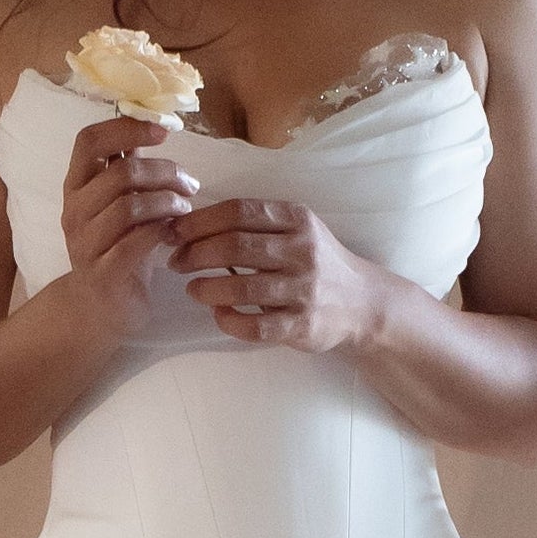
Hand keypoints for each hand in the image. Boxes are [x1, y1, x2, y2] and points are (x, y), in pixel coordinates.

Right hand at [60, 116, 199, 343]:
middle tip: (189, 185)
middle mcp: (73, 210)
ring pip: (130, 206)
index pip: (89, 141)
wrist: (99, 308)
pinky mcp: (103, 272)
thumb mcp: (119, 202)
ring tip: (186, 208)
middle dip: (165, 173)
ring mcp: (85, 242)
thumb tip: (150, 124)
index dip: (126, 129)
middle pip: (120, 174)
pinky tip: (176, 232)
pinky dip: (162, 232)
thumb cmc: (116, 247)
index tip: (163, 132)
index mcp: (76, 185)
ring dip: (168, 202)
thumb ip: (127, 168)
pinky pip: (136, 242)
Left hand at [169, 196, 381, 352]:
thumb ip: (257, 223)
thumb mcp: (296, 230)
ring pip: (241, 288)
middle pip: (235, 246)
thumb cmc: (316, 262)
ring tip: (192, 289)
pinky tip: (219, 313)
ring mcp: (303, 291)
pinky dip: (228, 320)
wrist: (361, 303)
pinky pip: (255, 326)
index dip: (200, 221)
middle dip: (196, 253)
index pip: (239, 211)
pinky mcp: (302, 325)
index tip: (175, 231)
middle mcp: (302, 251)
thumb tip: (195, 223)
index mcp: (297, 220)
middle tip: (176, 261)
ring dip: (206, 288)